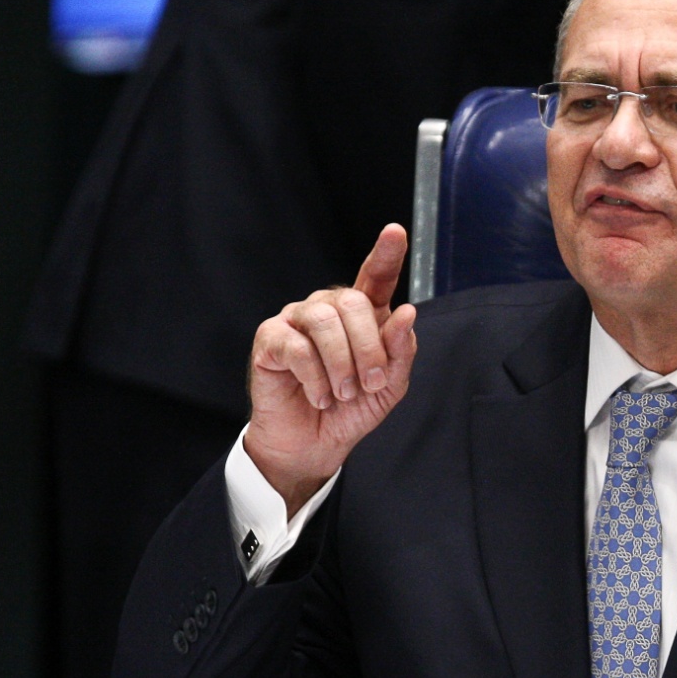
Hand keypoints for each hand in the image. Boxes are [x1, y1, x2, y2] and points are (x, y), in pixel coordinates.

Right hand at [244, 223, 417, 514]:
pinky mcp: (270, 339)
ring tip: (343, 394)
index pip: (375, 276)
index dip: (386, 254)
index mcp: (361, 315)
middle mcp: (328, 308)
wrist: (313, 445)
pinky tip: (320, 397)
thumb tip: (407, 313)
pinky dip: (315, 378)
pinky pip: (297, 346)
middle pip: (353, 302)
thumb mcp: (388, 387)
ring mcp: (296, 320)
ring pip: (325, 321)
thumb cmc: (351, 410)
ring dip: (342, 364)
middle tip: (370, 385)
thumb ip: (400, 353)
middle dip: (369, 348)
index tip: (396, 232)